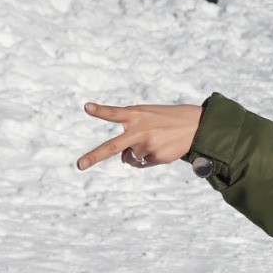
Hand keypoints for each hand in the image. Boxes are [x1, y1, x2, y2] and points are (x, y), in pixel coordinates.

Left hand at [77, 102, 203, 171]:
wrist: (194, 125)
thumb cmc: (164, 119)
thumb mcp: (146, 118)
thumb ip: (130, 134)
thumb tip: (124, 160)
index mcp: (136, 114)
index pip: (114, 113)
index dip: (100, 111)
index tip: (87, 107)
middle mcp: (140, 130)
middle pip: (112, 146)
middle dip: (94, 156)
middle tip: (79, 165)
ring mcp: (147, 145)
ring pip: (130, 158)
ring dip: (137, 153)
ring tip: (155, 140)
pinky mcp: (156, 156)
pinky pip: (142, 163)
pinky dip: (148, 158)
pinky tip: (161, 148)